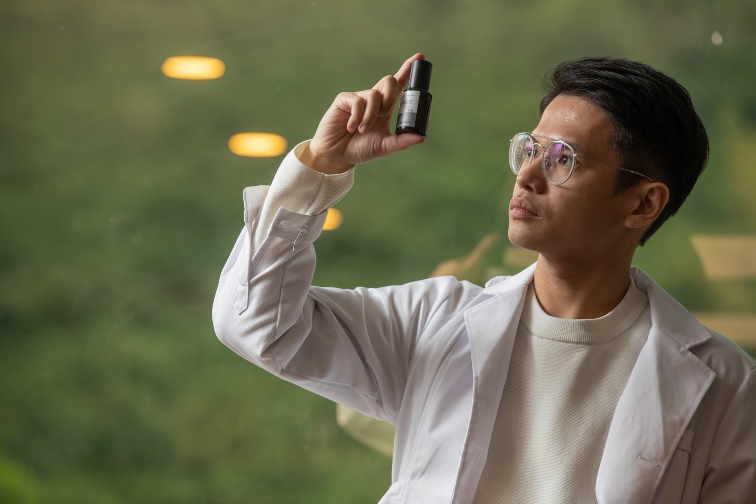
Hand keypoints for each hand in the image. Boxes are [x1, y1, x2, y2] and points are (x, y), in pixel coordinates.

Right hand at [300, 53, 426, 173]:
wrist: (337, 155)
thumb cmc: (360, 149)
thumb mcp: (384, 147)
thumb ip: (402, 142)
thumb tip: (421, 137)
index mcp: (385, 108)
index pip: (399, 85)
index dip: (408, 70)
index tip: (420, 56)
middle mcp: (373, 100)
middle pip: (389, 81)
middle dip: (391, 97)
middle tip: (384, 115)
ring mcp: (358, 98)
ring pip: (374, 95)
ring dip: (371, 115)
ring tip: (363, 130)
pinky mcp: (344, 100)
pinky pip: (357, 101)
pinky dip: (357, 117)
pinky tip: (352, 127)